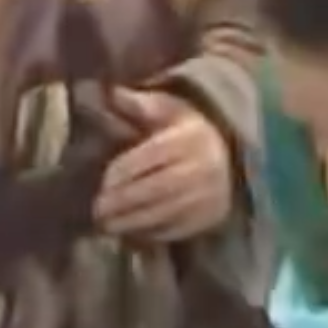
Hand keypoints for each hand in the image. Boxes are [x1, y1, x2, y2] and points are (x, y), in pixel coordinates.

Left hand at [94, 88, 234, 242]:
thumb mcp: (169, 111)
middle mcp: (203, 167)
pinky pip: (176, 230)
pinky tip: (129, 233)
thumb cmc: (188, 132)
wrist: (231, 158)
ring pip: (165, 212)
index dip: (123, 171)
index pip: (151, 156)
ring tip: (106, 225)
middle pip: (157, 188)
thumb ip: (140, 105)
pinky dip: (149, 234)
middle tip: (96, 209)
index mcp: (190, 138)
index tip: (102, 181)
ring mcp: (208, 196)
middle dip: (122, 201)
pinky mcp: (209, 218)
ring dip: (131, 222)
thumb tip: (111, 93)